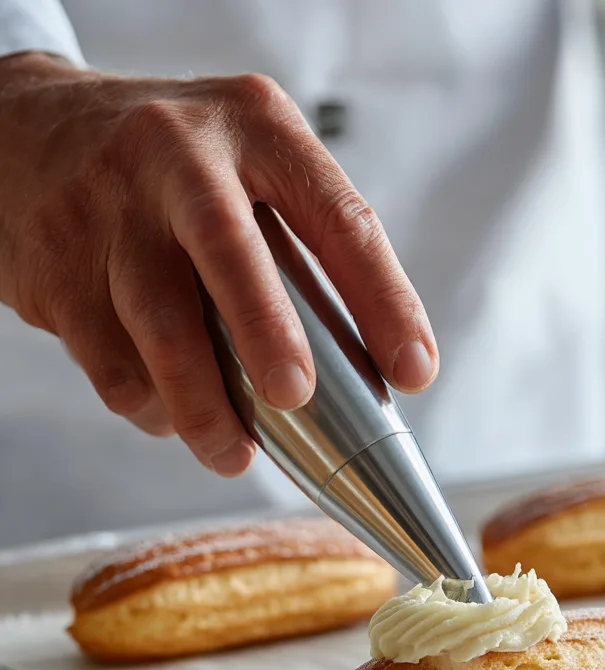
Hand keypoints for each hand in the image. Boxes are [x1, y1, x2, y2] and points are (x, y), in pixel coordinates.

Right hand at [0, 54, 436, 475]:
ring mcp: (107, 207)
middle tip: (296, 398)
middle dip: (270, 337)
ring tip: (235, 454)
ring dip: (204, 410)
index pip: (339, 218)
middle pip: (231, 255)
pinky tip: (172, 413)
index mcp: (257, 129)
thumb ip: (304, 250)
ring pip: (161, 328)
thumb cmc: (172, 171)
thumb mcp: (248, 168)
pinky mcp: (55, 263)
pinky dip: (152, 405)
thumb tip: (367, 375)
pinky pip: (110, 362)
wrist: (25, 129)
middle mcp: (179, 156)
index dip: (385, 302)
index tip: (415, 371)